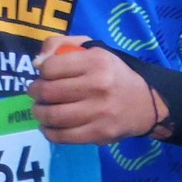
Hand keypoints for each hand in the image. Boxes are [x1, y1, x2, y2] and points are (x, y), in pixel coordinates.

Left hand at [30, 36, 167, 144]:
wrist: (146, 103)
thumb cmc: (113, 74)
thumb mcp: (93, 49)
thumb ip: (62, 45)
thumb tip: (37, 63)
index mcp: (96, 61)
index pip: (50, 67)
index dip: (41, 71)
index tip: (44, 75)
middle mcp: (98, 86)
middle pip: (48, 92)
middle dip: (35, 93)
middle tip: (37, 94)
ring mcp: (99, 112)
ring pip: (53, 116)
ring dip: (39, 113)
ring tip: (40, 110)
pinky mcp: (99, 134)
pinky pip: (63, 136)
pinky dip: (49, 132)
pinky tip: (49, 127)